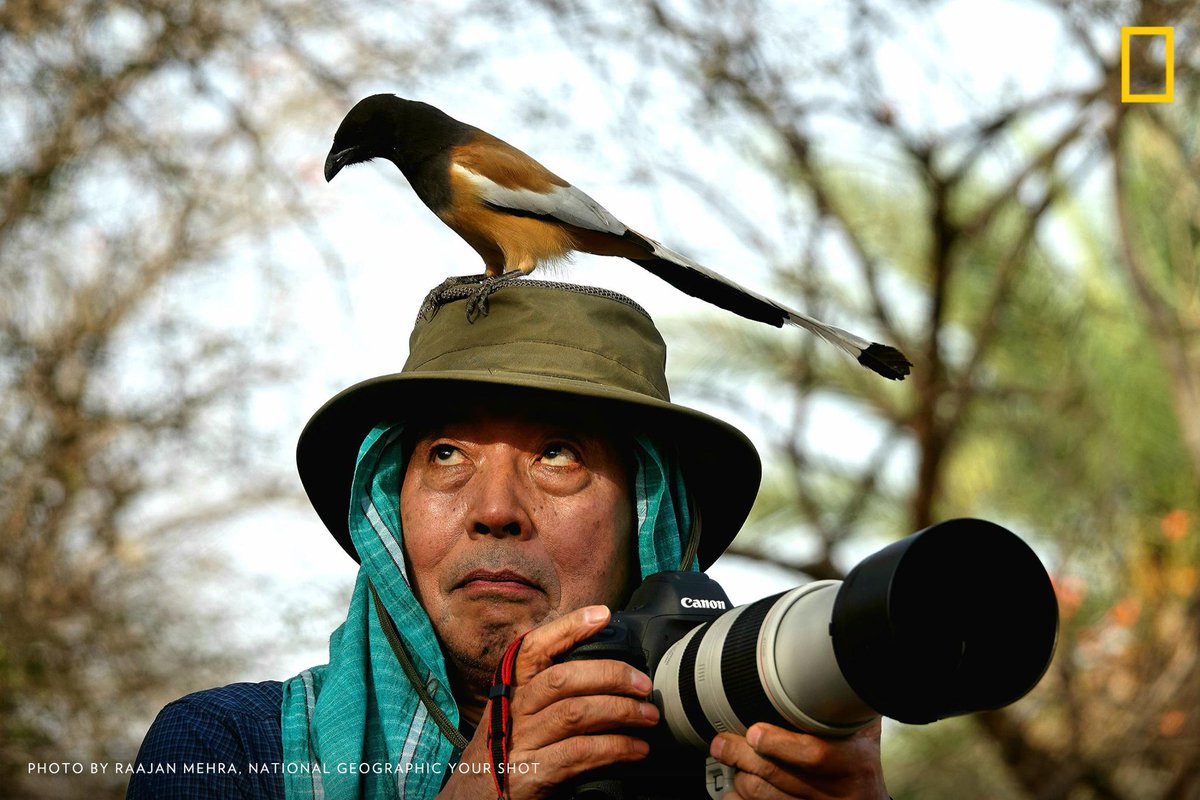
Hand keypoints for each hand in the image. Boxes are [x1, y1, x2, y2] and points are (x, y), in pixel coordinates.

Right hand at [438, 605, 656, 799]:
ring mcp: (518, 742)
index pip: (535, 647)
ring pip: (574, 714)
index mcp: (511, 687)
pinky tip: (636, 749)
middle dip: (610, 675)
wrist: (473, 798)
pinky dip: (614, 748)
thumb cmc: (507, 749)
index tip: (601, 615)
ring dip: (620, 712)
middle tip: (644, 684)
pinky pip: (578, 754)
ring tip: (648, 717)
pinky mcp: (529, 773)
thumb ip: (551, 688)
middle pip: (562, 679)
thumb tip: (605, 667)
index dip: (568, 627)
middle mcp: (512, 709)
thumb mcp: (520, 712)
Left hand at [709, 719, 888, 799]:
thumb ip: (846, 703)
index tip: (754, 732)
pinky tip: (734, 788)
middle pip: (777, 775)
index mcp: (855, 763)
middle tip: (721, 742)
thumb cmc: (861, 760)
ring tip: (729, 757)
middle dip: (741, 756)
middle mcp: (838, 793)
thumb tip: (826, 662)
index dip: (779, 744)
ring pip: (763, 796)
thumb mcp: (863, 731)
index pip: (814, 755)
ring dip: (739, 776)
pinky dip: (739, 799)